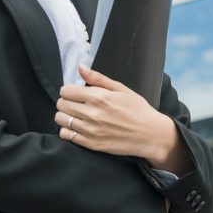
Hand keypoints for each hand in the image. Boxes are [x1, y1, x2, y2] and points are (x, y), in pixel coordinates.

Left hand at [55, 65, 190, 171]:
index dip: (69, 90)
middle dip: (66, 102)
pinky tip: (78, 127)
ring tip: (76, 115)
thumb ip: (97, 78)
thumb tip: (80, 67)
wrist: (151, 135)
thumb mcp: (121, 89)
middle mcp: (92, 114)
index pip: (66, 91)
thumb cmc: (138, 110)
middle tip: (76, 104)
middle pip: (61, 104)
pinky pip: (66, 135)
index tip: (75, 93)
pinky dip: (68, 130)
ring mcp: (90, 130)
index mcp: (98, 97)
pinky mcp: (91, 144)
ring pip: (60, 119)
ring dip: (65, 116)